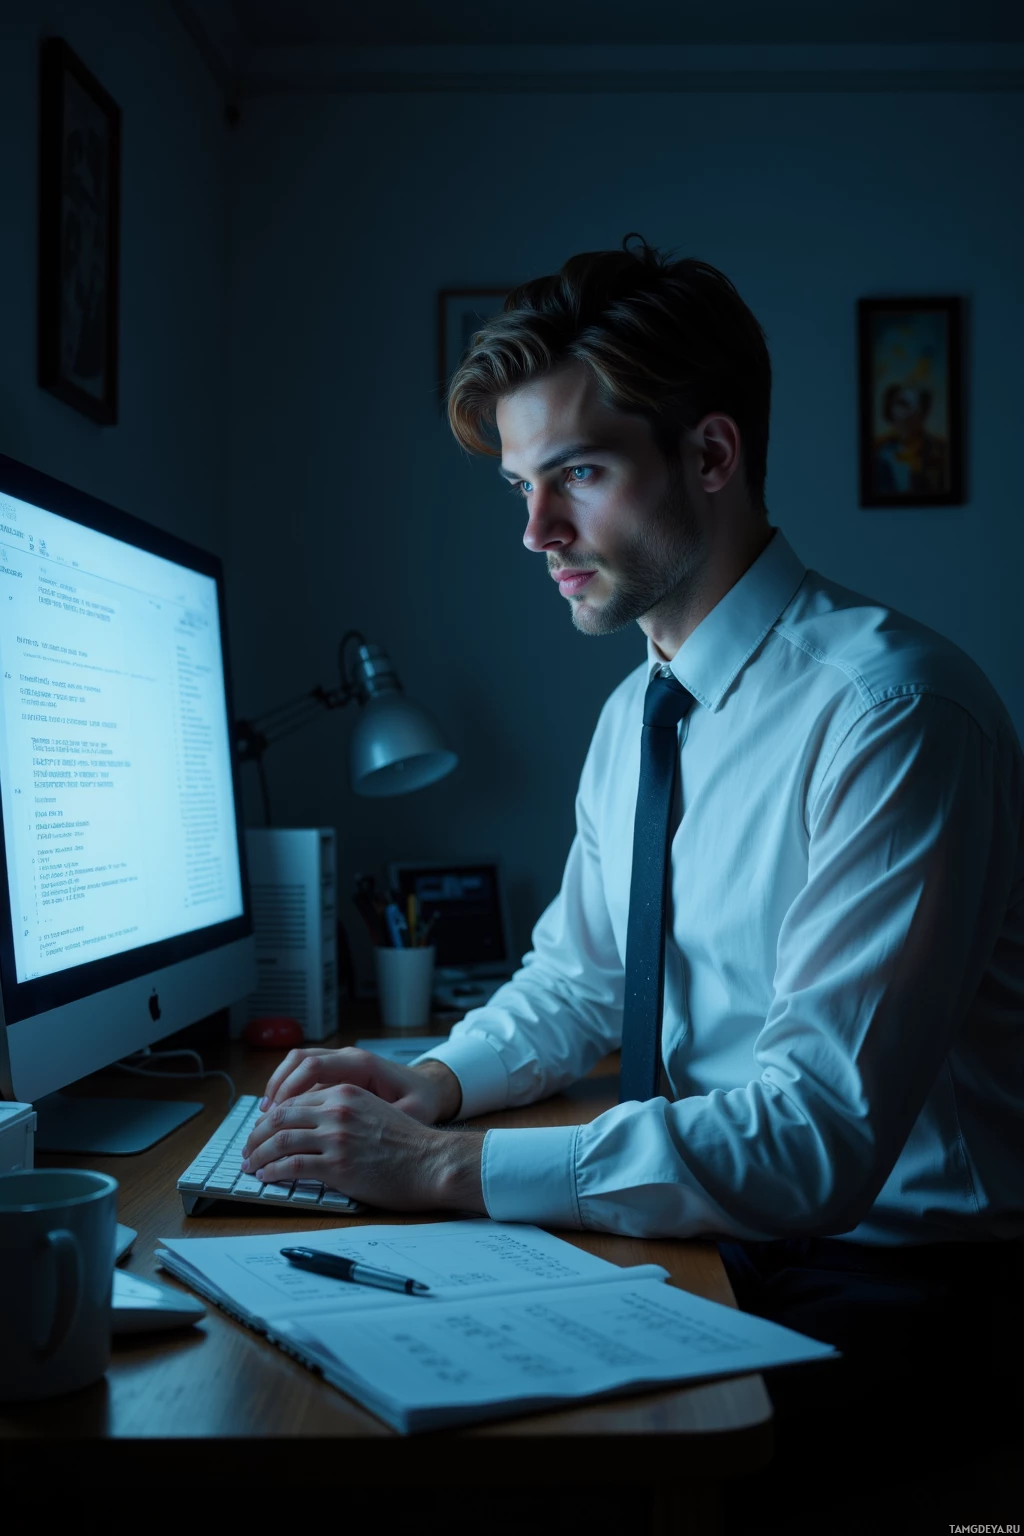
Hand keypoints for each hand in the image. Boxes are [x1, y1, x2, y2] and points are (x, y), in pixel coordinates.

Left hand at [240, 1084, 484, 1211]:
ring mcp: (336, 1137)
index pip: (293, 1102)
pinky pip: (292, 1167)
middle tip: (248, 1150)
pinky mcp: (338, 1165)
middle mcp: (336, 1110)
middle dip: (256, 1136)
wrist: (432, 1162)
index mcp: (344, 1093)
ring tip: (250, 1166)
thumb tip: (311, 1127)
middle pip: (279, 1119)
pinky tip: (266, 1177)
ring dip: (258, 1155)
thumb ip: (343, 1112)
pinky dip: (272, 1172)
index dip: (270, 1119)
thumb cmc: (408, 1144)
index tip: (261, 1133)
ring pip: (279, 1141)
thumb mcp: (373, 1112)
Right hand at [259, 1046, 460, 1124]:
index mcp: (362, 1064)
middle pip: (299, 1060)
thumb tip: (358, 1134)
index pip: (313, 1066)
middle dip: (276, 1088)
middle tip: (262, 1119)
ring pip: (298, 1064)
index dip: (289, 1088)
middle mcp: (348, 1058)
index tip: (274, 1113)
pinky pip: (305, 1075)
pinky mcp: (338, 1073)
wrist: (429, 1088)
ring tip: (265, 1117)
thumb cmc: (420, 1101)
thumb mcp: (410, 1112)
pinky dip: (290, 1091)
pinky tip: (281, 1116)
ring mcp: (342, 1063)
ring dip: (279, 1087)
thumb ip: (385, 1120)